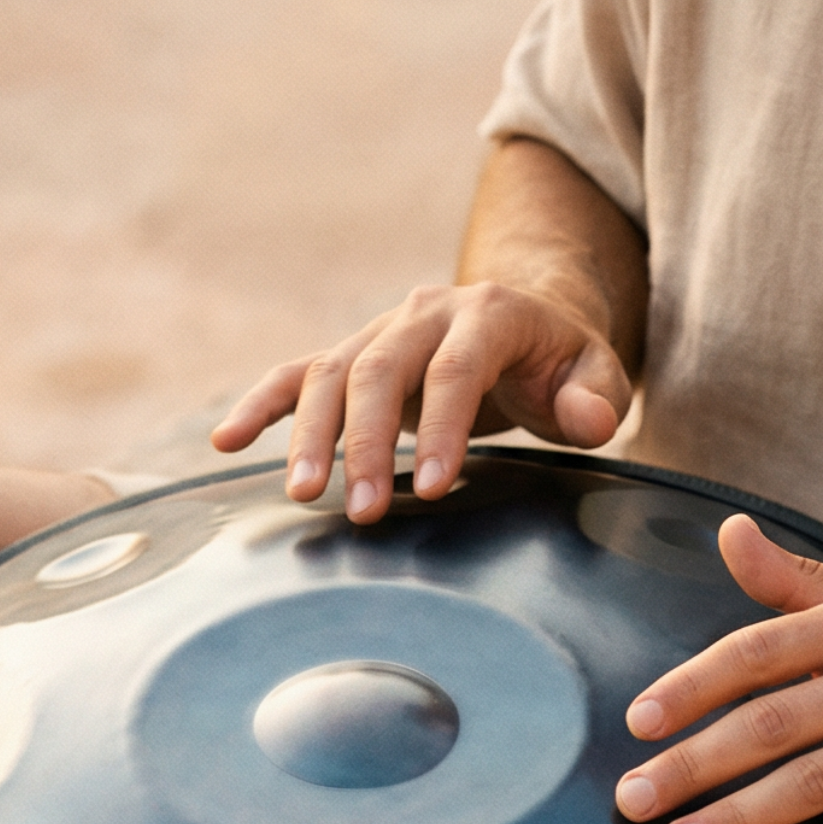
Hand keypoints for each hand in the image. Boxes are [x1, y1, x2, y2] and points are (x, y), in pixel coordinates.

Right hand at [209, 281, 631, 524]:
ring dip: (311, 435)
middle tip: (360, 511)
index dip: (443, 428)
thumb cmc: (560, 364)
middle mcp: (425, 312)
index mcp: (488, 312)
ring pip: (333, 374)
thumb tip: (587, 420)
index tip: (431, 490)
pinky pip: (296, 374)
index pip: (457, 369)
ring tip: (302, 495)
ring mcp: (382, 332)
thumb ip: (596, 397)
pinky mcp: (352, 356)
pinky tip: (225, 441)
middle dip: (366, 443)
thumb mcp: (595, 375)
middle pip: (382, 370)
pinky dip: (259, 404)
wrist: (526, 321)